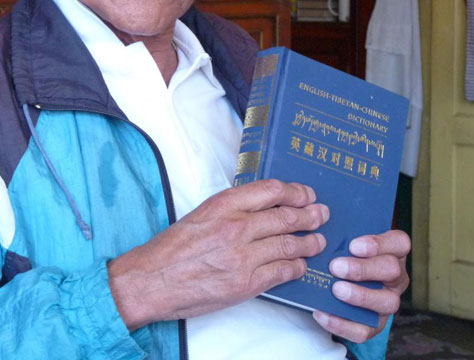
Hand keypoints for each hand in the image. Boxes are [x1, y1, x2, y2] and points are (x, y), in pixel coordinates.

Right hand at [108, 179, 328, 329]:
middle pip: (287, 216)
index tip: (306, 194)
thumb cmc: (173, 248)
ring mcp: (243, 256)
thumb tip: (263, 205)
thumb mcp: (202, 214)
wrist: (152, 280)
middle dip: (310, 215)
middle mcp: (237, 226)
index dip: (295, 191)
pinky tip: (300, 265)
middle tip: (321, 214)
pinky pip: (282, 271)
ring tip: (318, 240)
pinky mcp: (246, 283)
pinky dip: (296, 267)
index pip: (271, 190)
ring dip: (309, 242)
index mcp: (224, 204)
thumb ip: (232, 208)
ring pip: (290, 244)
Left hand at [312, 229, 409, 342]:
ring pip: (387, 302)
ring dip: (360, 296)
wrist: (336, 284)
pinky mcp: (375, 325)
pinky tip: (322, 313)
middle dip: (363, 269)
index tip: (353, 245)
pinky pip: (365, 330)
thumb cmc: (342, 254)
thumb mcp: (345, 240)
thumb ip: (341, 233)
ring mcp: (388, 302)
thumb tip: (319, 217)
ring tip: (335, 290)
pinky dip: (343, 323)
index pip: (399, 243)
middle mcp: (395, 277)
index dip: (378, 243)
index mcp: (392, 252)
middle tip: (336, 267)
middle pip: (392, 270)